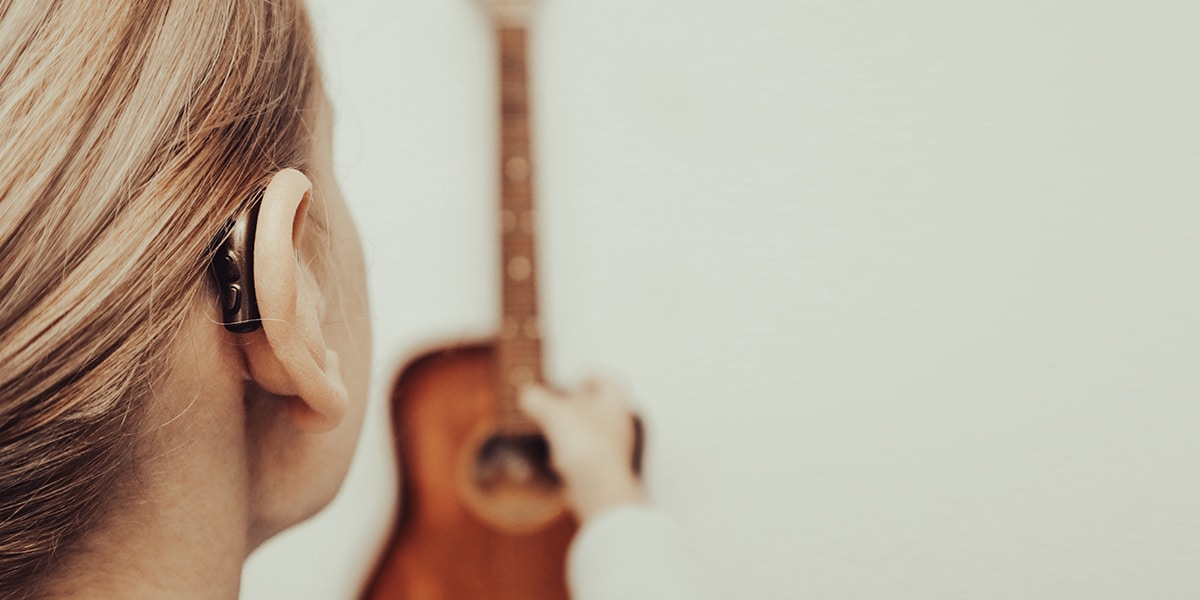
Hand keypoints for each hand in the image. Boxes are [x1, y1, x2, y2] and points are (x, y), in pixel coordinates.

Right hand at [520, 377, 644, 521]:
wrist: (599, 486)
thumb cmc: (587, 444)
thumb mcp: (553, 413)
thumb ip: (539, 401)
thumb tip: (528, 395)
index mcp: (614, 400)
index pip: (607, 381)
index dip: (591, 377)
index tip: (578, 380)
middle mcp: (619, 422)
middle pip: (599, 406)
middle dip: (577, 406)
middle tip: (559, 405)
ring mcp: (614, 446)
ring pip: (592, 431)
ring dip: (572, 431)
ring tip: (554, 433)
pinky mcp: (605, 468)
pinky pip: (588, 455)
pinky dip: (572, 454)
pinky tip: (557, 461)